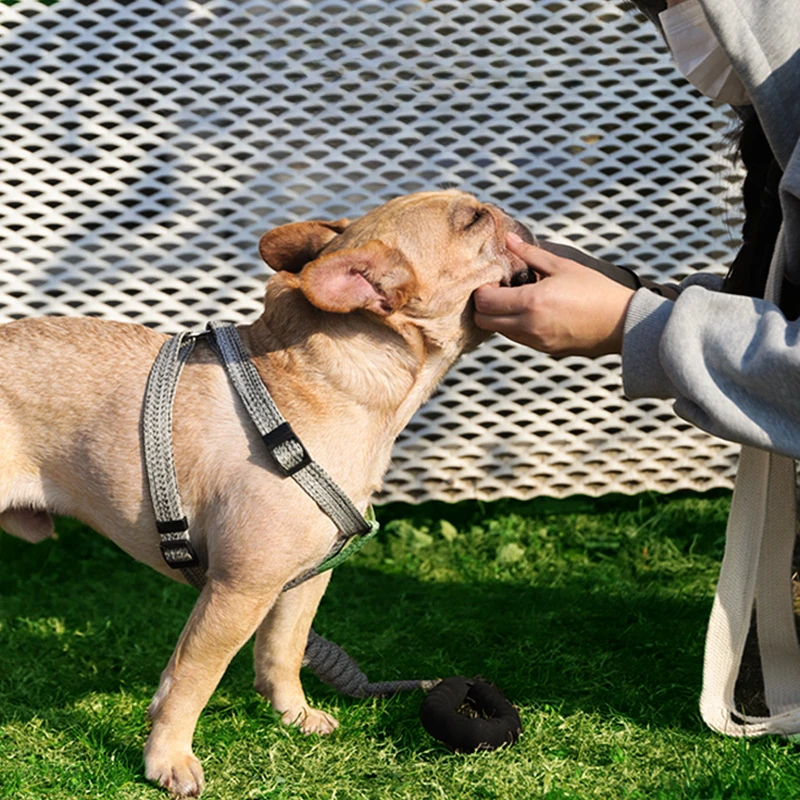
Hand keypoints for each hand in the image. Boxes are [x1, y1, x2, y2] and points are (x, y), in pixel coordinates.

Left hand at [474, 233, 635, 356]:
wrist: (622, 322)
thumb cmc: (596, 291)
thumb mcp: (563, 266)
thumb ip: (531, 254)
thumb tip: (509, 239)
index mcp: (531, 302)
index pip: (485, 302)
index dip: (481, 291)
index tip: (492, 280)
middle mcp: (528, 326)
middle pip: (484, 322)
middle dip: (484, 306)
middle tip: (497, 290)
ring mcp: (536, 341)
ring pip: (499, 332)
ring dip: (498, 317)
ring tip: (515, 299)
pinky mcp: (544, 350)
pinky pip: (517, 338)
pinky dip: (513, 326)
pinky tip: (529, 311)